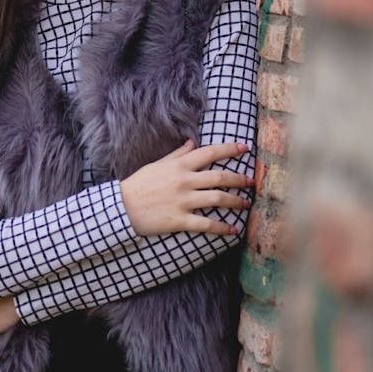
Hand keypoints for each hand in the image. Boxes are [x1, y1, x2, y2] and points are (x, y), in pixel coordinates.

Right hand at [119, 139, 252, 237]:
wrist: (122, 207)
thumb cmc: (139, 184)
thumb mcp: (157, 165)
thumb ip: (177, 155)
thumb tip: (192, 142)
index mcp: (179, 166)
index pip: (210, 152)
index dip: (229, 149)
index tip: (244, 148)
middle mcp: (184, 181)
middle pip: (219, 176)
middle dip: (238, 178)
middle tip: (250, 181)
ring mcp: (183, 201)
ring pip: (217, 199)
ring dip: (235, 201)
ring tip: (246, 203)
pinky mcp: (180, 219)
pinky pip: (206, 224)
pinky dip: (222, 227)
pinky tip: (233, 230)